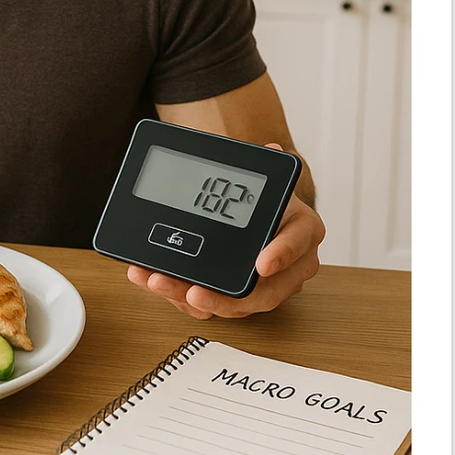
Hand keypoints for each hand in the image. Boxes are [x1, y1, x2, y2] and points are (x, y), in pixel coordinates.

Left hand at [126, 144, 325, 319]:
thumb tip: (271, 150)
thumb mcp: (264, 177)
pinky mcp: (234, 295)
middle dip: (223, 298)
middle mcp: (289, 265)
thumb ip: (262, 165)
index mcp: (302, 231)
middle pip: (261, 293)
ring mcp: (264, 286)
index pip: (296, 247)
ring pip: (231, 304)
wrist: (254, 207)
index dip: (281, 256)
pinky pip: (210, 303)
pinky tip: (152, 280)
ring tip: (158, 282)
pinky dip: (179, 296)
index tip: (261, 265)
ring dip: (190, 299)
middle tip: (193, 292)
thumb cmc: (260, 196)